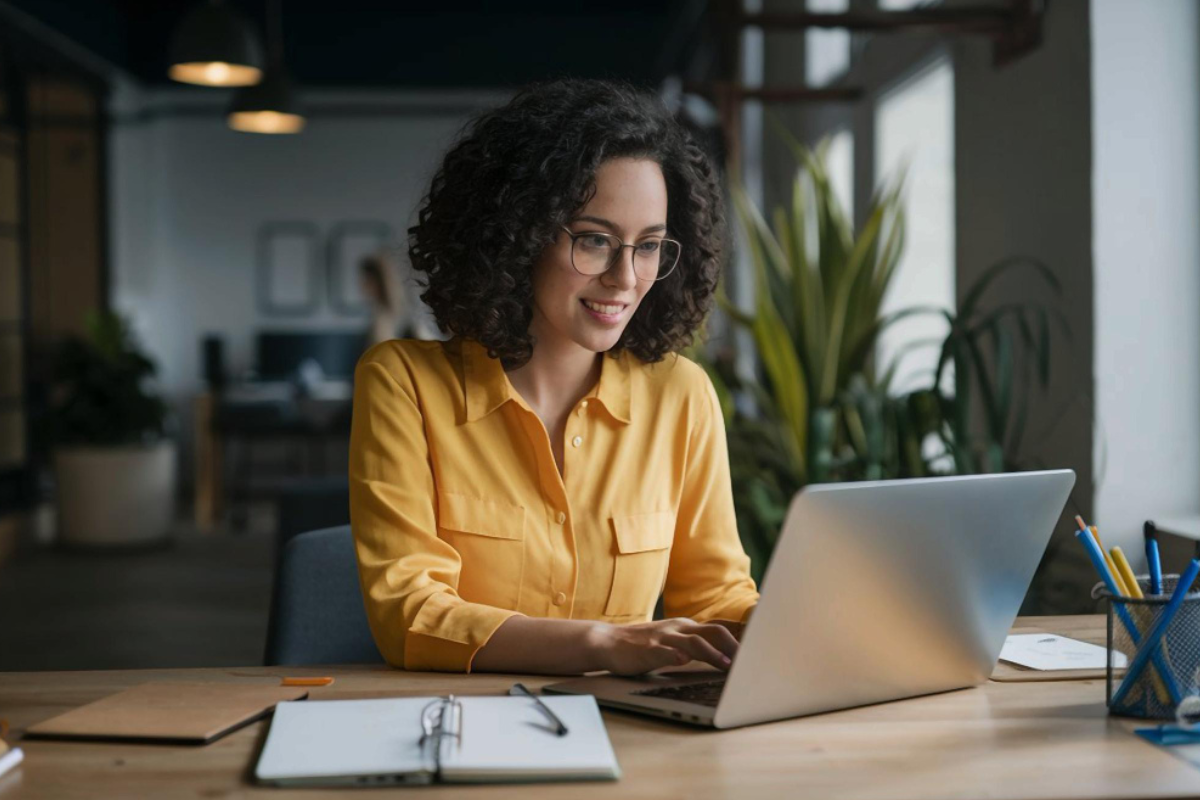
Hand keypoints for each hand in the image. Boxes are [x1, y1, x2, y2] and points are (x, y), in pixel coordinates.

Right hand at [588, 618, 739, 675]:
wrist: (607, 641)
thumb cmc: (644, 646)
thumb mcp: (674, 642)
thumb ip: (695, 646)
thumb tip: (725, 657)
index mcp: (687, 627)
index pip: (720, 629)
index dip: (741, 639)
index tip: (759, 650)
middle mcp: (679, 629)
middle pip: (714, 631)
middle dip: (735, 647)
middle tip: (750, 663)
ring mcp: (664, 638)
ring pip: (694, 642)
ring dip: (713, 654)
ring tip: (727, 665)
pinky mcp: (648, 649)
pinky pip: (664, 651)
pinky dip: (674, 656)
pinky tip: (682, 662)